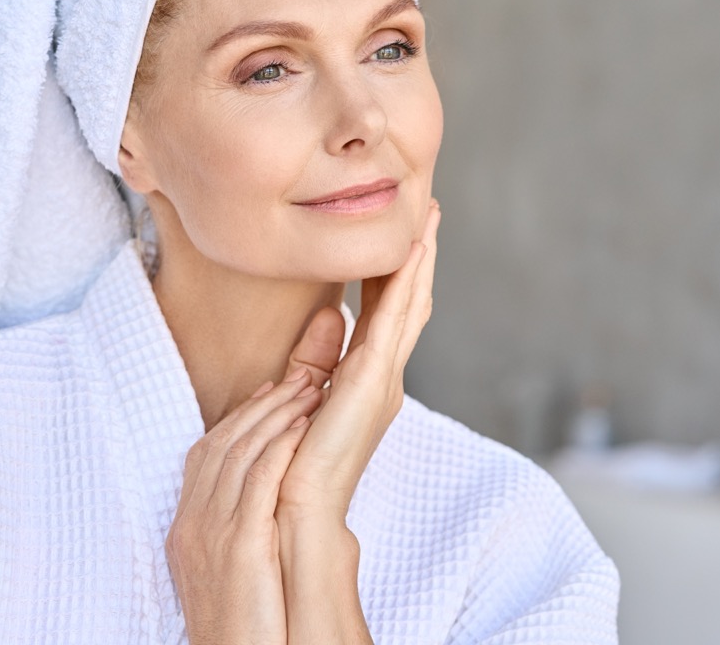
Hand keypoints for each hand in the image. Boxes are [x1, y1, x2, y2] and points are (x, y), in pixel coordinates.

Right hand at [166, 370, 323, 644]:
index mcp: (186, 529)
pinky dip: (279, 448)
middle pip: (222, 443)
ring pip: (240, 453)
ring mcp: (211, 534)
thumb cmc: (240, 631)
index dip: (238, 419)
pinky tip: (302, 427)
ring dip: (277, 416)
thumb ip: (238, 534)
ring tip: (310, 390)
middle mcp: (192, 525)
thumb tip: (261, 510)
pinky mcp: (241, 547)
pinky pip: (258, 481)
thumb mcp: (228, 574)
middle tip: (298, 378)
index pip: (206, 455)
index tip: (267, 394)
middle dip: (262, 406)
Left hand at [278, 198, 440, 520]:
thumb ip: (314, 357)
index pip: (383, 314)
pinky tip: (412, 251)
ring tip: (427, 217)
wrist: (295, 509)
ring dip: (418, 258)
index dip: (393, 272)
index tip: (398, 234)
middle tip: (426, 210)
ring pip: (408, 304)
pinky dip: (405, 283)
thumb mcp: (302, 396)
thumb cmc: (292, 462)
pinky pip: (394, 320)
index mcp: (365, 382)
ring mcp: (383, 378)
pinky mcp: (373, 380)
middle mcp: (383, 377)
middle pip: (407, 303)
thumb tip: (327, 314)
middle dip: (417, 256)